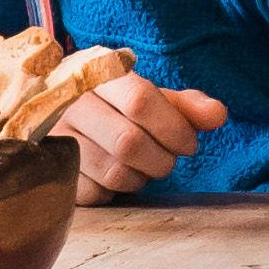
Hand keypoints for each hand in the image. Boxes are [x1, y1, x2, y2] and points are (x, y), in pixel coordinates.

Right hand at [63, 77, 224, 194]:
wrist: (62, 116)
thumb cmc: (119, 108)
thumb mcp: (153, 99)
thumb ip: (186, 106)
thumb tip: (217, 115)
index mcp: (101, 75)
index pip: (140, 100)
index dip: (173, 128)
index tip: (188, 144)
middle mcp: (71, 102)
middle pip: (128, 142)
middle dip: (161, 160)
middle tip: (167, 160)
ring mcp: (56, 137)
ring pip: (114, 172)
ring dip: (140, 178)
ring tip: (141, 167)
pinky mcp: (50, 170)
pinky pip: (95, 193)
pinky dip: (116, 192)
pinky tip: (116, 176)